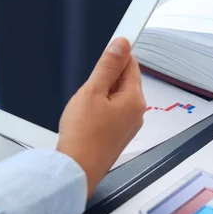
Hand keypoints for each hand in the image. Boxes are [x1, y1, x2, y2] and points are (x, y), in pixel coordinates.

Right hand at [57, 37, 145, 197]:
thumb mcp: (92, 92)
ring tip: (84, 106)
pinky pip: (111, 112)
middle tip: (87, 87)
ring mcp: (127, 125)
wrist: (76, 169)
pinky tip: (85, 118)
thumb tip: (121, 44)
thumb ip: (107, 66)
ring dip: (100, 94)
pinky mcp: (117, 135)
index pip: (131, 64)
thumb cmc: (83, 136)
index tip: (109, 46)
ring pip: (115, 96)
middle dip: (104, 78)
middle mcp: (136, 113)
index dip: (117, 54)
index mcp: (134, 99)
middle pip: (123, 80)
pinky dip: (98, 109)